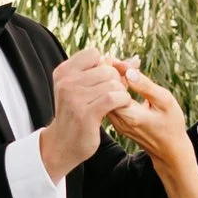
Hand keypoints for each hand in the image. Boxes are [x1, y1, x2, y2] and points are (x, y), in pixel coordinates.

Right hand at [42, 49, 132, 177]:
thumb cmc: (78, 113)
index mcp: (64, 72)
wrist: (62, 144)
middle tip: (114, 94)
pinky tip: (120, 107)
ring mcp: (74, 98)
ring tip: (117, 102)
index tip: (104, 81)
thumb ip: (107, 71)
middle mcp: (66, 82)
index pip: (93, 54)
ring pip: (112, 83)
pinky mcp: (86, 114)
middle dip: (116, 81)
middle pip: (106, 69)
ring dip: (121, 93)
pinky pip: (114, 98)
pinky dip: (123, 101)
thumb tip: (135, 59)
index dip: (105, 66)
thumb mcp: (84, 88)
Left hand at [112, 64, 193, 159]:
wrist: (170, 151)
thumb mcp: (164, 102)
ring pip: (107, 97)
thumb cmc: (171, 125)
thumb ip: (145, 86)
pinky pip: (112, 102)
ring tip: (120, 66)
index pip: (110, 88)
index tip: (119, 60)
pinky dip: (116, 89)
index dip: (112, 72)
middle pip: (104, 92)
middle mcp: (118, 120)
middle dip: (109, 73)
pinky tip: (124, 79)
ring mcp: (117, 123)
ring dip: (112, 81)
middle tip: (116, 59)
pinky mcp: (118, 122)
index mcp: (129, 115)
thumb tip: (128, 70)